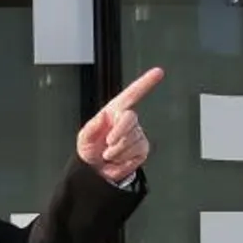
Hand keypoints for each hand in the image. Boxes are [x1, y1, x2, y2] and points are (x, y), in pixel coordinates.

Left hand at [75, 67, 161, 183]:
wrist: (97, 170)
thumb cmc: (90, 150)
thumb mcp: (84, 138)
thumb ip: (92, 127)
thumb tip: (102, 117)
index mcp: (114, 111)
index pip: (131, 94)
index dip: (145, 83)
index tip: (158, 72)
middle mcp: (127, 120)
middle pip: (130, 118)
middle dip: (119, 132)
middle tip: (108, 143)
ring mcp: (137, 134)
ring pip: (131, 139)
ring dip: (117, 151)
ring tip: (109, 154)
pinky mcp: (142, 148)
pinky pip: (136, 152)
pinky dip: (123, 159)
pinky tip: (117, 159)